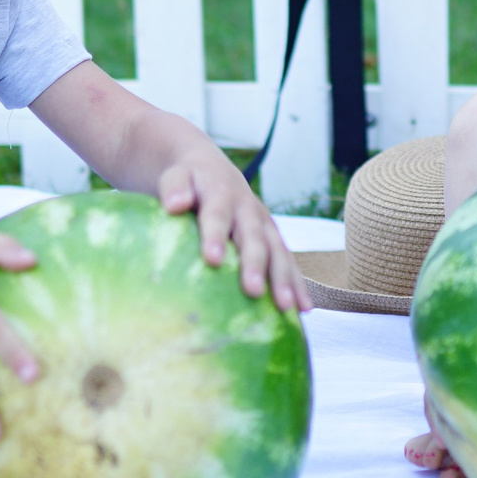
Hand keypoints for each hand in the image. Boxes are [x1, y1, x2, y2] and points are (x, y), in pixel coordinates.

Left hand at [157, 150, 310, 312]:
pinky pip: (287, 261)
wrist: (214, 169)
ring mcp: (264, 224)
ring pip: (277, 251)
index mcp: (221, 193)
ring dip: (283, 279)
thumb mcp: (176, 176)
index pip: (217, 214)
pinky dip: (297, 283)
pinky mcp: (273, 237)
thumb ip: (174, 187)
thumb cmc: (189, 180)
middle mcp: (248, 209)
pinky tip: (303, 308)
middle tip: (254, 291)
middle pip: (254, 237)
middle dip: (255, 264)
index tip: (212, 259)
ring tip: (287, 307)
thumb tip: (173, 205)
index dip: (215, 235)